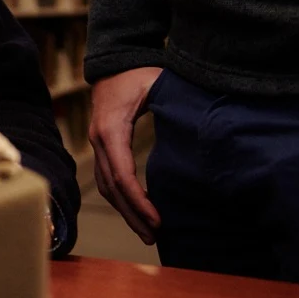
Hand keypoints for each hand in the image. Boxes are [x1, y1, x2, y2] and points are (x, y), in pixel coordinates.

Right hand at [89, 66, 162, 243]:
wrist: (114, 59)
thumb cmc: (139, 72)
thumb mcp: (158, 85)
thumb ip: (173, 108)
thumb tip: (201, 131)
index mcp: (111, 129)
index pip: (122, 175)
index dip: (139, 202)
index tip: (159, 221)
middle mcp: (99, 139)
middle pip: (112, 187)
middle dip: (132, 215)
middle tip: (154, 238)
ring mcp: (98, 142)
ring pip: (106, 186)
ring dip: (125, 211)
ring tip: (147, 232)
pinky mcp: (103, 143)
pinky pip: (107, 177)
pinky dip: (120, 198)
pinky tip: (137, 210)